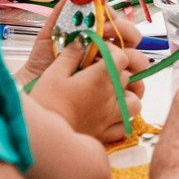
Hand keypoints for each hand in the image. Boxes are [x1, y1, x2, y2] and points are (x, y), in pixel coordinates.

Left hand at [20, 0, 141, 84]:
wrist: (36, 91)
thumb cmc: (43, 63)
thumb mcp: (50, 35)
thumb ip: (61, 13)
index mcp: (99, 35)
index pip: (116, 20)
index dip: (112, 15)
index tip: (100, 17)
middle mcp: (112, 51)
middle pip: (133, 37)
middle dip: (123, 31)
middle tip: (103, 34)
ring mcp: (117, 72)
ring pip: (139, 60)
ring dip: (128, 57)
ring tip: (107, 61)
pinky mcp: (118, 93)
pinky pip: (136, 88)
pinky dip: (131, 84)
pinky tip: (114, 80)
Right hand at [29, 41, 147, 143]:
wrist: (43, 137)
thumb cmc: (46, 103)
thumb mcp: (54, 74)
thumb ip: (70, 55)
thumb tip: (80, 41)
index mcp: (101, 78)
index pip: (121, 57)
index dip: (111, 51)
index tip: (98, 51)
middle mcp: (111, 96)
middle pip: (126, 77)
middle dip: (115, 70)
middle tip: (98, 70)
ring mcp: (110, 116)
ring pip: (134, 102)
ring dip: (126, 96)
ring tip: (111, 94)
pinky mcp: (105, 134)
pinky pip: (124, 126)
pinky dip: (121, 120)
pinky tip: (108, 116)